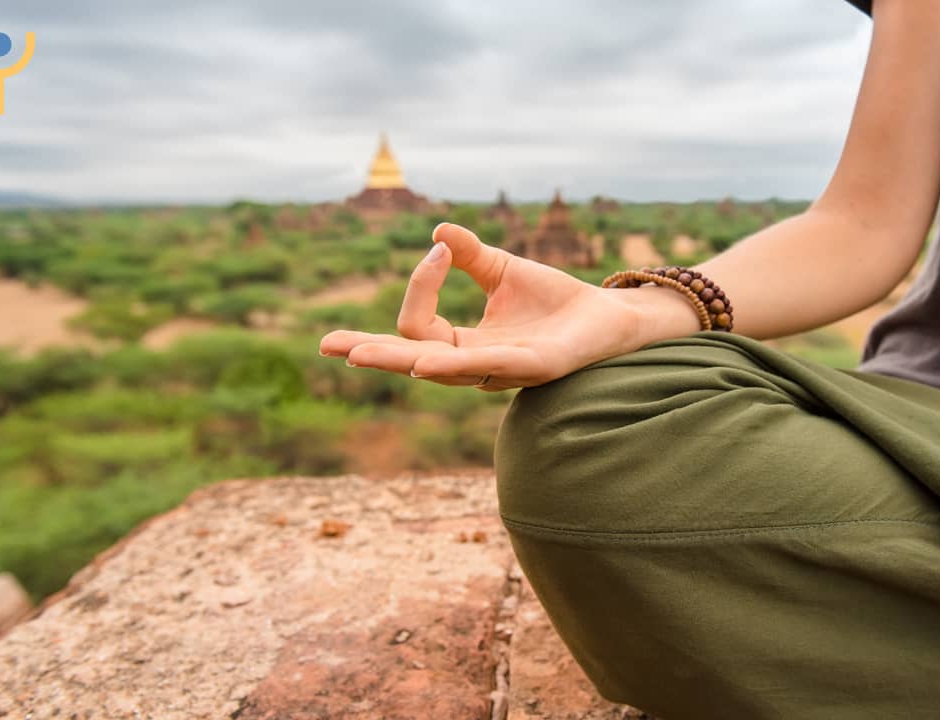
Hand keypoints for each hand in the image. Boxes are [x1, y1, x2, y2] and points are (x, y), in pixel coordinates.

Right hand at [319, 223, 697, 389]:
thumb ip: (470, 257)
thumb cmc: (555, 300)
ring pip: (443, 370)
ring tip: (364, 356)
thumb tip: (436, 234)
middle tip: (330, 346)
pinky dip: (455, 364)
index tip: (439, 253)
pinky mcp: (535, 367)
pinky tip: (428, 362)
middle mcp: (476, 365)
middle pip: (412, 360)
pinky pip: (488, 368)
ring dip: (403, 360)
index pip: (418, 326)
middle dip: (372, 353)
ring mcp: (503, 369)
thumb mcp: (503, 271)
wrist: (609, 313)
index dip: (421, 286)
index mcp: (463, 344)